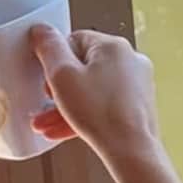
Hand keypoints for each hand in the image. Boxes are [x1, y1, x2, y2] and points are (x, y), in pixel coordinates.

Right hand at [30, 26, 159, 158]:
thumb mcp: (62, 75)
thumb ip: (48, 48)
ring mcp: (138, 84)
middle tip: (49, 102)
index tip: (47, 77)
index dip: (55, 60)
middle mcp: (131, 61)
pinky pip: (107, 105)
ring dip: (70, 105)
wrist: (132, 152)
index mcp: (113, 46)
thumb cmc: (102, 115)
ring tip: (49, 123)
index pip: (74, 40)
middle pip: (84, 67)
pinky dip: (88, 114)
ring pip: (94, 89)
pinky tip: (66, 130)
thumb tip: (42, 31)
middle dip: (60, 88)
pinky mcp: (140, 106)